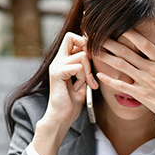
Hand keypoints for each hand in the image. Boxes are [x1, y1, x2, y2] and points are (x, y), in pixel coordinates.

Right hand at [32, 33, 97, 154]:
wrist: (61, 118)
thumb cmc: (72, 102)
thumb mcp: (83, 81)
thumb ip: (87, 67)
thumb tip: (98, 53)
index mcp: (62, 60)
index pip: (71, 37)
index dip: (84, 42)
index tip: (92, 58)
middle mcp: (57, 60)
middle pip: (72, 38)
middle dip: (87, 52)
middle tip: (90, 72)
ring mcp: (56, 66)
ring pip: (81, 56)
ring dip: (88, 72)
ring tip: (85, 85)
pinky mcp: (56, 73)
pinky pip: (78, 67)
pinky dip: (83, 78)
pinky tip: (79, 88)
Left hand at [93, 29, 154, 154]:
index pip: (144, 44)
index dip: (131, 34)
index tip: (120, 27)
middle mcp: (151, 69)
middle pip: (127, 53)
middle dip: (111, 43)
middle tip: (99, 36)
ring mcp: (144, 82)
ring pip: (121, 66)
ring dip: (107, 58)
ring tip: (95, 51)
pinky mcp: (140, 94)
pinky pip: (121, 86)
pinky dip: (109, 80)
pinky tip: (99, 74)